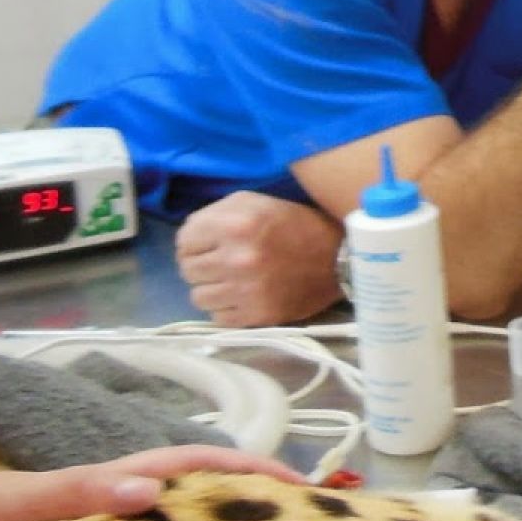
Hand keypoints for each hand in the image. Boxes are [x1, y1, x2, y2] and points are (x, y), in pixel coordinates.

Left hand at [177, 192, 344, 325]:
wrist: (337, 259)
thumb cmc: (293, 225)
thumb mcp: (255, 202)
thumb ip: (215, 213)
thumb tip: (189, 237)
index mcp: (235, 225)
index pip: (184, 240)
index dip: (195, 241)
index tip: (209, 243)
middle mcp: (236, 259)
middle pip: (187, 269)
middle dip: (200, 264)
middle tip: (220, 262)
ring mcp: (246, 291)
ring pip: (198, 297)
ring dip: (211, 289)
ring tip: (230, 281)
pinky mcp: (257, 316)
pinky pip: (217, 318)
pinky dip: (225, 308)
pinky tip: (241, 296)